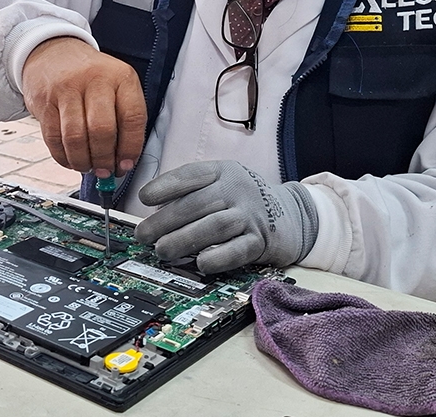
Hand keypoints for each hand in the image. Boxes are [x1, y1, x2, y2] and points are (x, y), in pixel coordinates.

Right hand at [21, 37, 146, 175]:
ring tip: (88, 167)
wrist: (54, 53)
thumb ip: (124, 118)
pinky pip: (53, 138)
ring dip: (83, 161)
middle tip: (106, 171)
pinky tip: (71, 159)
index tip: (126, 164)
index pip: (132, 118)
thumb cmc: (91, 76)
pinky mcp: (44, 101)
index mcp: (121, 77)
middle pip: (102, 130)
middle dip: (105, 159)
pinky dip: (63, 157)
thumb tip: (124, 161)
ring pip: (75, 137)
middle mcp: (95, 80)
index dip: (131, 148)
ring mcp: (67, 89)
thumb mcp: (117, 85)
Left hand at [134, 161, 318, 272]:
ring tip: (162, 251)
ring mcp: (251, 215)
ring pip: (215, 226)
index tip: (143, 198)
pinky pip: (238, 250)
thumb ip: (193, 193)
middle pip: (198, 203)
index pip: (192, 174)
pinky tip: (200, 263)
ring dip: (184, 239)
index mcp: (224, 171)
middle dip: (165, 220)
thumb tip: (153, 213)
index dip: (166, 185)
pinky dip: (218, 257)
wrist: (292, 215)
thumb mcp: (222, 184)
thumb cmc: (243, 201)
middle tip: (144, 235)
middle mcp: (238, 189)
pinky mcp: (262, 241)